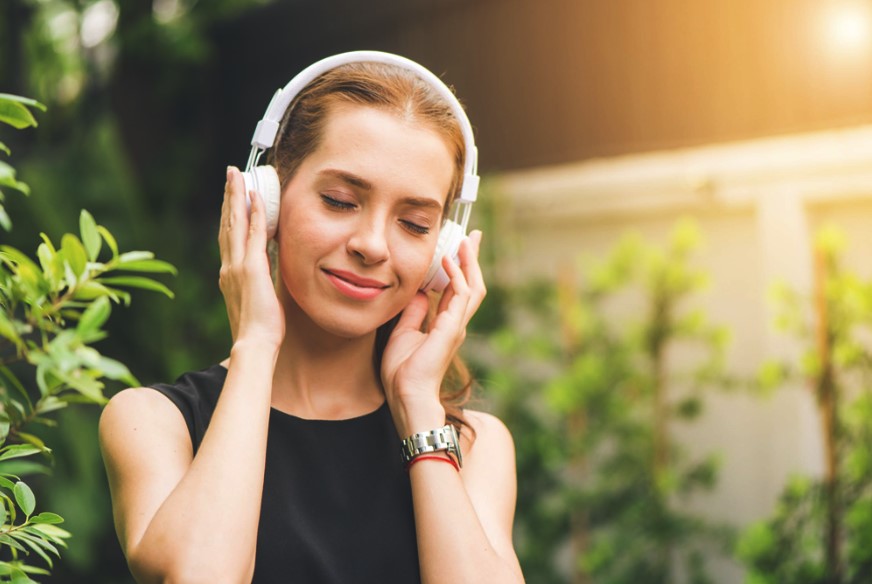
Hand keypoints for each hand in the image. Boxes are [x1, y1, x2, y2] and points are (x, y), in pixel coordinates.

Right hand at [218, 167, 284, 348]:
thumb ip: (260, 282)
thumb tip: (268, 272)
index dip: (230, 214)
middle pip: (228, 223)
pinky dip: (255, 214)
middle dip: (230, 197)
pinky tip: (257, 198)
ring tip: (239, 176)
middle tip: (232, 174)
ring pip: (236, 223)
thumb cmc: (259, 329)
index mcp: (230, 274)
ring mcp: (238, 266)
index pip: (229, 237)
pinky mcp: (252, 268)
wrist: (254, 344)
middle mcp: (229, 266)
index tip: (233, 196)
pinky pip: (254, 234)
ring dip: (238, 197)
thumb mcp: (258, 299)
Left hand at [380, 230, 485, 436]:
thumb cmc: (403, 371)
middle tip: (472, 236)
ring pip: (472, 286)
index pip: (456, 290)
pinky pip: (461, 295)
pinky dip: (456, 275)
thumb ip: (414, 312)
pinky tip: (448, 260)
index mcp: (445, 324)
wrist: (407, 394)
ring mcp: (457, 325)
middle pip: (471, 284)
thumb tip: (419, 292)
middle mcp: (455, 323)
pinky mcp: (453, 327)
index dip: (458, 268)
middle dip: (472, 259)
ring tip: (466, 240)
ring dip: (469, 262)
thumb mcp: (403, 332)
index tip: (456, 247)